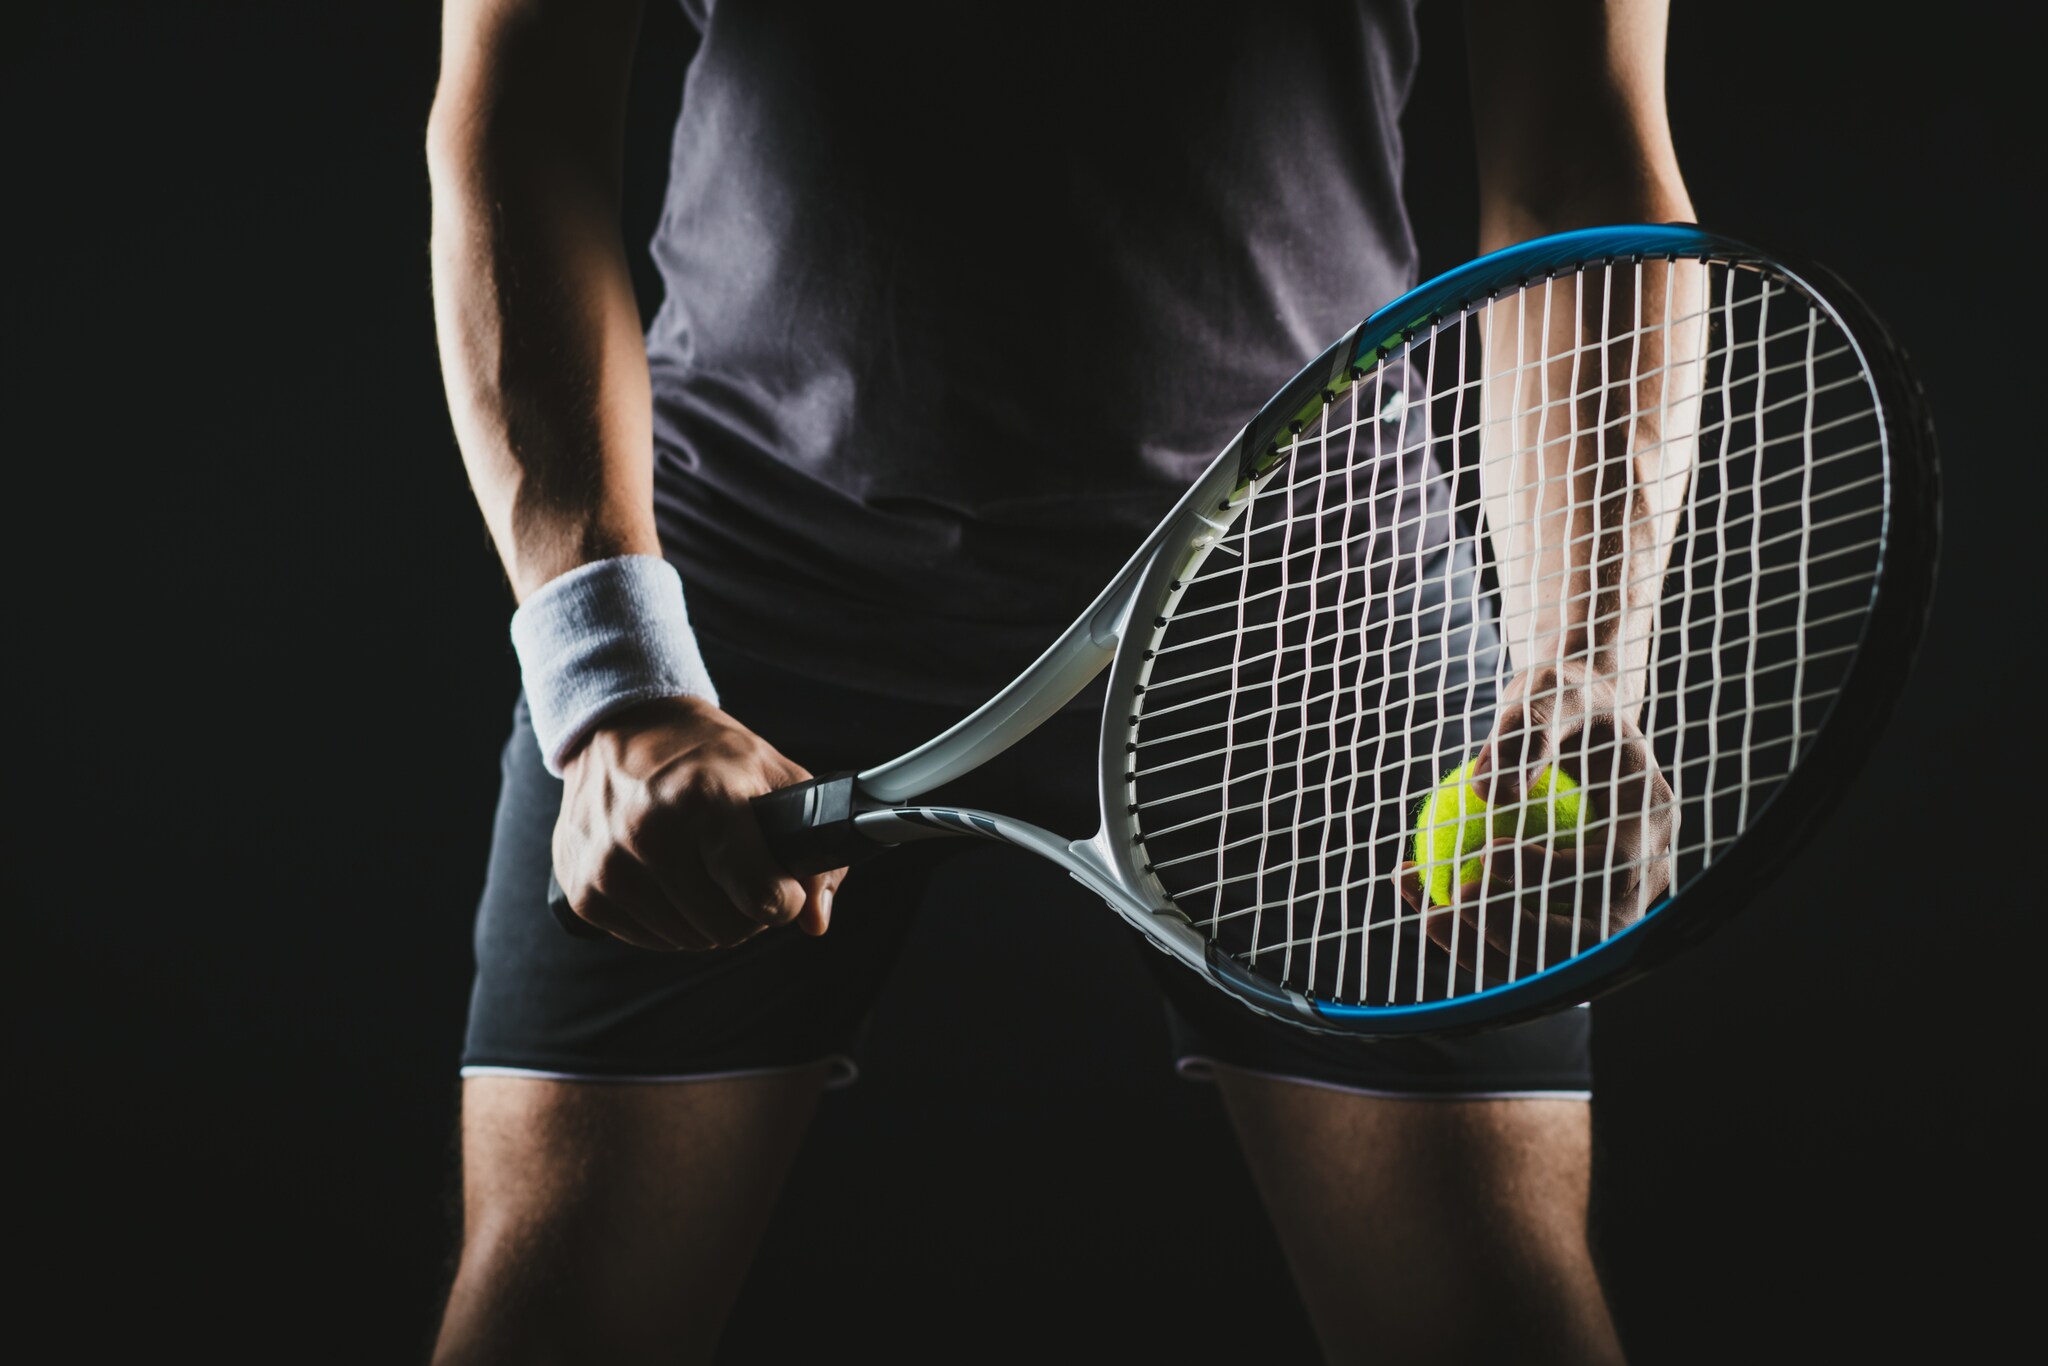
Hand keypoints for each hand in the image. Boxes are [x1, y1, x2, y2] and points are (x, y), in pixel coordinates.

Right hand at [550, 696, 843, 950]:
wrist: (621, 725)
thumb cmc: (704, 752)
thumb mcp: (771, 774)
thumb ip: (811, 845)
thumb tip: (816, 919)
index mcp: (704, 800)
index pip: (764, 897)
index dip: (786, 899)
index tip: (783, 887)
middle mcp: (649, 835)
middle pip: (730, 928)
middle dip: (749, 911)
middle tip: (744, 875)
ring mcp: (609, 867)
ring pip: (691, 941)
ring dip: (709, 918)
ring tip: (706, 872)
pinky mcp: (583, 892)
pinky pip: (650, 940)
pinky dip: (670, 921)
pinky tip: (670, 879)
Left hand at [1398, 664, 1674, 979]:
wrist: (1576, 713)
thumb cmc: (1559, 696)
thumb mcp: (1546, 694)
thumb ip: (1524, 734)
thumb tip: (1489, 792)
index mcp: (1649, 817)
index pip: (1612, 869)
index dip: (1551, 875)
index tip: (1487, 853)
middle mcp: (1645, 870)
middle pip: (1593, 935)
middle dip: (1519, 933)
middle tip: (1451, 901)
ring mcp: (1615, 899)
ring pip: (1557, 956)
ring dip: (1489, 948)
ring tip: (1427, 915)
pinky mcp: (1575, 910)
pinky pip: (1526, 940)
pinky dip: (1475, 935)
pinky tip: (1423, 902)